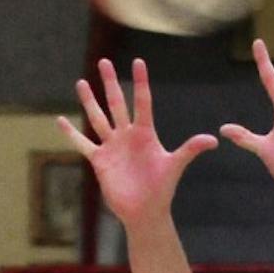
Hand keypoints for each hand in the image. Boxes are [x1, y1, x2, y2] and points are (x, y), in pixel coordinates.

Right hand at [56, 57, 215, 229]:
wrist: (145, 211)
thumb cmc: (161, 189)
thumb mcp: (175, 166)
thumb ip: (190, 149)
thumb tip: (212, 140)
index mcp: (145, 133)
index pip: (142, 102)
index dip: (140, 82)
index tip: (138, 61)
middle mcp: (127, 135)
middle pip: (116, 103)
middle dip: (110, 83)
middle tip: (104, 61)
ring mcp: (112, 147)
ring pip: (98, 118)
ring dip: (90, 101)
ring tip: (82, 82)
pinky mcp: (99, 161)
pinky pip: (83, 144)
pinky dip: (71, 134)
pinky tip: (60, 121)